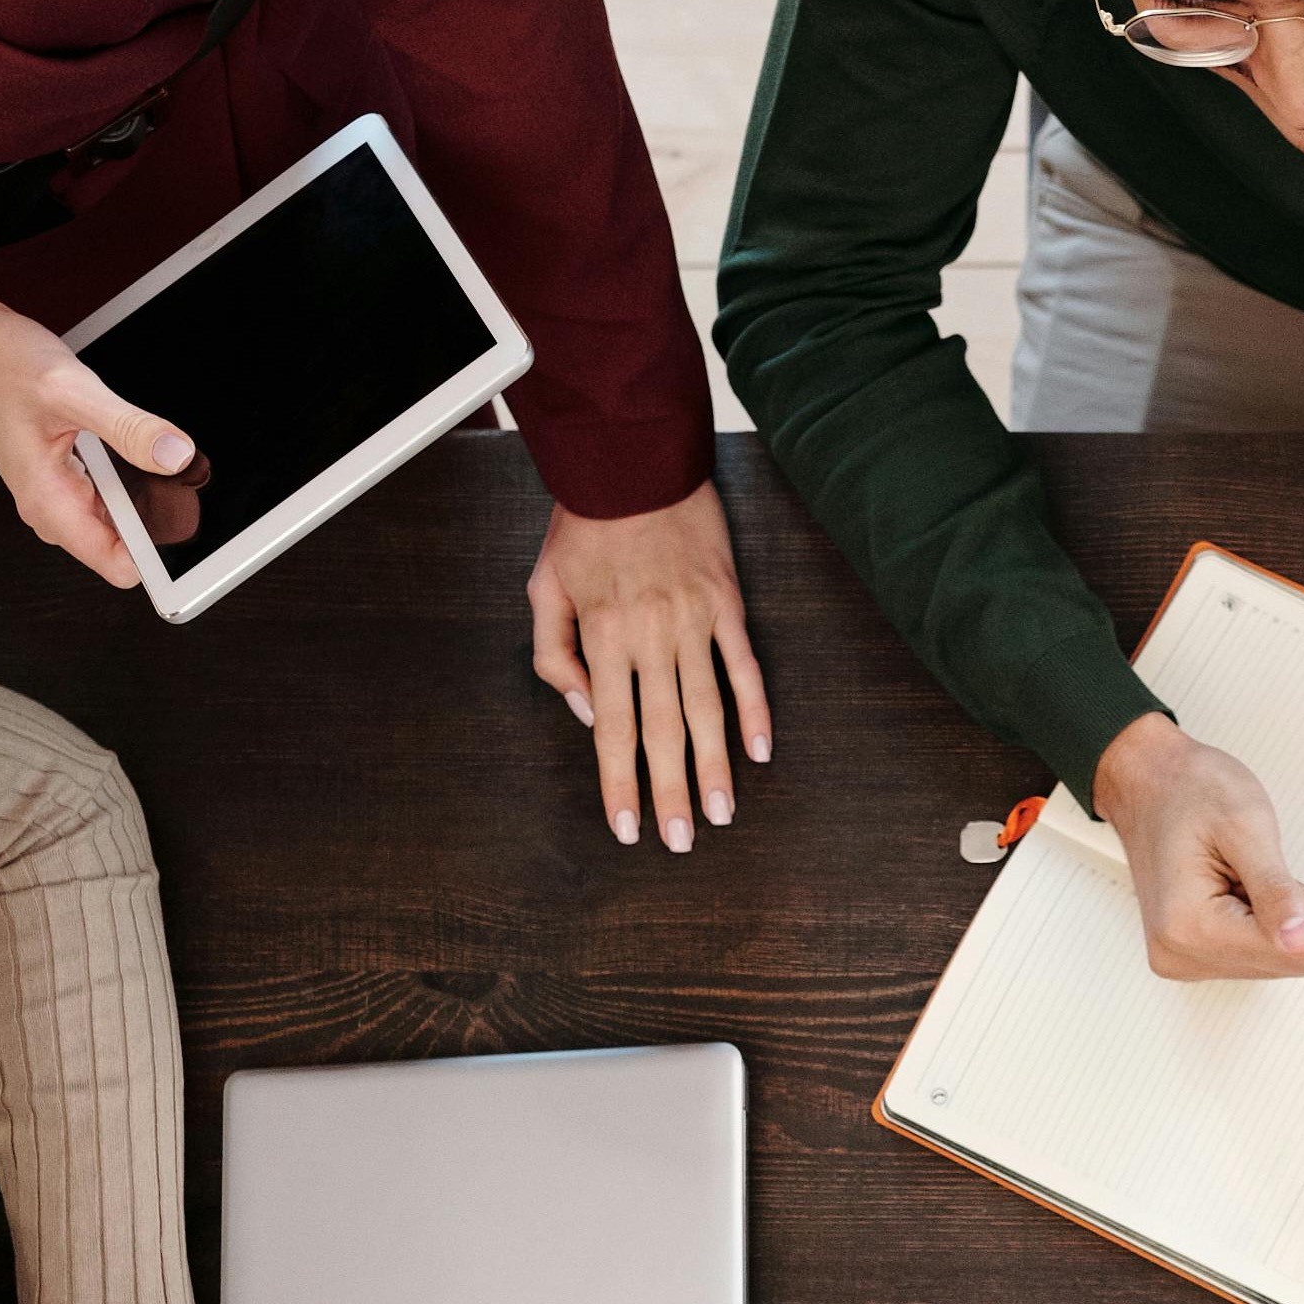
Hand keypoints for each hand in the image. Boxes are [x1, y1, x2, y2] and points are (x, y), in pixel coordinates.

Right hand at [0, 278, 186, 591]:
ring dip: (145, 493)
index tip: (186, 521)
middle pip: (126, 545)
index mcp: (49, 502)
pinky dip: (130, 475)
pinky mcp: (66, 476)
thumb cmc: (3, 365)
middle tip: (175, 471)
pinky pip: (111, 493)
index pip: (119, 566)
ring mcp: (58, 494)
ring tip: (149, 448)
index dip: (160, 553)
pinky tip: (133, 443)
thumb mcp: (72, 390)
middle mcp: (52, 507)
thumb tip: (177, 457)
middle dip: (157, 516)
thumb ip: (127, 428)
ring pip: (121, 518)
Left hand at [529, 484, 771, 852]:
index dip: (619, 784)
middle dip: (670, 791)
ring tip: (720, 813)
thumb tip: (582, 712)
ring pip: (707, 708)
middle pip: (662, 730)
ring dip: (714, 765)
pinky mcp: (727, 604)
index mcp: (602, 636)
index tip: (629, 829)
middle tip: (680, 842)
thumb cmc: (584, 528)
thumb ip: (553, 656)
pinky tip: (760, 750)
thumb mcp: (543, 588)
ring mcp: (694, 620)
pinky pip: (744, 666)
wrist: (634, 462)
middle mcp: (650, 635)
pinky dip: (755, 710)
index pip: (610, 728)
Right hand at [1090, 714, 1303, 979]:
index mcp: (1190, 928)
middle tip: (1244, 868)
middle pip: (1282, 962)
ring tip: (1229, 873)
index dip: (1297, 909)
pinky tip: (1223, 887)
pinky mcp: (1186, 956)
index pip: (1293, 958)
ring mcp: (1180, 959)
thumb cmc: (1189, 792)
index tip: (1265, 870)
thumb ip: (1277, 892)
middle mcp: (1180, 955)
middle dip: (1278, 913)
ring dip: (1264, 914)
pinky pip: (1249, 954)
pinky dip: (1250, 920)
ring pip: (1269, 959)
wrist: (1146, 783)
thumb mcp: (1247, 828)